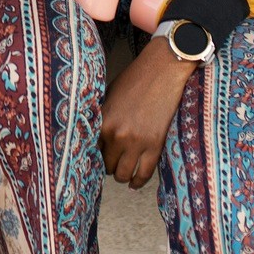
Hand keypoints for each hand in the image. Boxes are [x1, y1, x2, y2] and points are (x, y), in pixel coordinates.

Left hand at [100, 40, 197, 187]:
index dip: (93, 156)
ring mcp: (136, 142)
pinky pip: (144, 174)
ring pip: (123, 174)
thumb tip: (93, 137)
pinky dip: (138, 182)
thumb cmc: (134, 79)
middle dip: (108, 166)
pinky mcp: (155, 146)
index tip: (95, 159)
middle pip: (106, 166)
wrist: (162, 71)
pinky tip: (134, 183)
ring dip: (122, 176)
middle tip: (112, 163)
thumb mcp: (108, 96)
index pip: (91, 151)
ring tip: (123, 173)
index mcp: (102, 121)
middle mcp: (116, 135)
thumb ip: (101, 119)